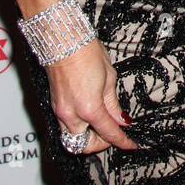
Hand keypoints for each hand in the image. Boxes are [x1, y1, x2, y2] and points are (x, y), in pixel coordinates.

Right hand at [46, 38, 139, 155]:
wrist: (63, 39)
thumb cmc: (86, 52)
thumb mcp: (109, 77)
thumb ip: (113, 103)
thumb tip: (120, 119)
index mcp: (90, 108)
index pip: (109, 133)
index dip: (122, 141)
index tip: (130, 144)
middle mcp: (72, 114)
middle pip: (84, 145)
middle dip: (100, 144)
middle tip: (112, 134)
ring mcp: (60, 111)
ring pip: (71, 139)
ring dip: (86, 138)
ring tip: (100, 126)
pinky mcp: (54, 105)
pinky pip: (65, 126)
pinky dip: (77, 127)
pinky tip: (88, 115)